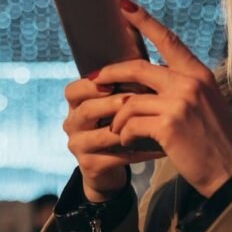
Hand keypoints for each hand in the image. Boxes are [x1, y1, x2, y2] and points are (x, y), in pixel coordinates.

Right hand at [62, 78, 163, 202]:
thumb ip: (121, 87)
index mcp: (75, 105)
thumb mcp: (111, 106)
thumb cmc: (115, 126)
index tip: (113, 82)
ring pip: (103, 135)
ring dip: (128, 128)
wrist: (108, 167)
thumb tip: (150, 64)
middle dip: (113, 103)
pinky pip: (118, 157)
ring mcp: (79, 146)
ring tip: (150, 122)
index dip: (91, 85)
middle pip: (87, 110)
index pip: (73, 91)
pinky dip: (141, 151)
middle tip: (138, 99)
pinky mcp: (90, 166)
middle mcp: (72, 124)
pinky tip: (160, 147)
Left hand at [94, 0, 231, 196]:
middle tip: (92, 80)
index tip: (124, 5)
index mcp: (199, 74)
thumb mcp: (204, 104)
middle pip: (137, 67)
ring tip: (117, 130)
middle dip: (109, 74)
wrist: (229, 172)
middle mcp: (190, 83)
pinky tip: (127, 142)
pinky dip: (124, 134)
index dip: (144, 21)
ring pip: (129, 100)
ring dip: (117, 117)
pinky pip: (131, 124)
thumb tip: (142, 79)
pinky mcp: (169, 125)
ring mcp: (180, 103)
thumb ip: (179, 86)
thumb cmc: (212, 141)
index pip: (168, 40)